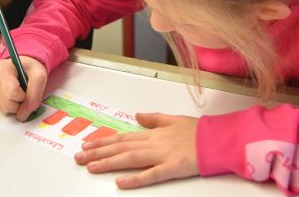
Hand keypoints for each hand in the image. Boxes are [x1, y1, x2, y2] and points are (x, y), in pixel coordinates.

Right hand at [0, 55, 46, 120]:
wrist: (22, 66)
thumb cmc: (29, 69)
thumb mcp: (39, 76)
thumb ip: (34, 96)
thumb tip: (22, 115)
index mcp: (3, 67)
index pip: (12, 92)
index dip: (23, 96)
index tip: (27, 89)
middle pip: (7, 104)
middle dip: (19, 103)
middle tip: (23, 92)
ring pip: (3, 109)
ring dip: (15, 105)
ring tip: (18, 93)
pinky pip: (0, 108)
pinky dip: (9, 105)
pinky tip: (11, 94)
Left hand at [74, 112, 198, 188]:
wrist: (219, 138)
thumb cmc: (199, 131)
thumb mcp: (173, 119)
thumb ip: (154, 119)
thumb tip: (137, 116)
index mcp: (153, 133)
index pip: (122, 138)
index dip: (103, 142)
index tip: (87, 145)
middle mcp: (153, 143)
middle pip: (120, 147)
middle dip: (98, 152)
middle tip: (79, 157)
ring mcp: (162, 155)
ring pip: (129, 158)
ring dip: (108, 162)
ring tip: (90, 166)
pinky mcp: (173, 167)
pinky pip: (151, 174)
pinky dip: (135, 178)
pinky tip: (120, 182)